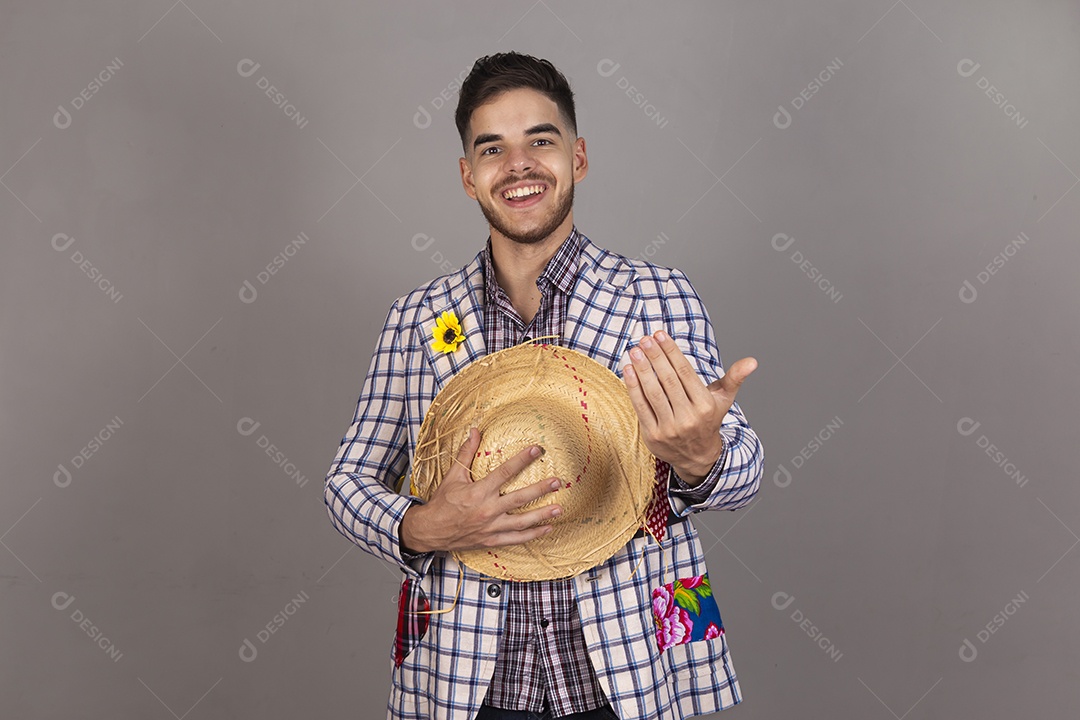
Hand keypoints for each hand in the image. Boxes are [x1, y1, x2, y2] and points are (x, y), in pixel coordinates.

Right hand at [399, 427, 563, 552]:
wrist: (430, 530)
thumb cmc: (442, 502)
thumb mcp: (453, 476)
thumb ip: (466, 453)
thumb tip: (475, 430)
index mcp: (478, 491)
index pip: (504, 472)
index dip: (522, 460)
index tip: (537, 450)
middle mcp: (487, 510)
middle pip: (519, 498)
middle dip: (540, 490)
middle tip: (557, 482)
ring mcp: (491, 527)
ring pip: (522, 522)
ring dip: (542, 515)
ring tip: (559, 509)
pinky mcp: (491, 540)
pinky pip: (516, 539)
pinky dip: (532, 535)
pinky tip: (547, 529)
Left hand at [622, 330, 756, 483]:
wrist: (697, 457)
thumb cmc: (708, 420)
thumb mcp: (724, 400)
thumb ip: (734, 378)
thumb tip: (752, 361)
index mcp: (705, 406)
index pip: (685, 373)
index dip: (671, 352)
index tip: (660, 335)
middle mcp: (688, 418)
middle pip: (668, 381)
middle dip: (655, 357)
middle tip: (645, 339)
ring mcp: (669, 428)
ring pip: (653, 393)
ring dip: (642, 369)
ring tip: (634, 350)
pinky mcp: (653, 435)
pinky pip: (641, 407)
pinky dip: (633, 388)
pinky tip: (628, 370)